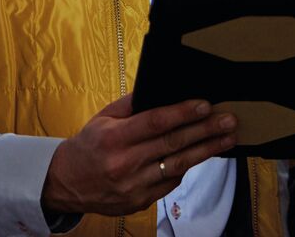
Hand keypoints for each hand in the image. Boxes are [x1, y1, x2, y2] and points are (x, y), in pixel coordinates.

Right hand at [40, 94, 236, 217]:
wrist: (66, 183)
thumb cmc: (88, 146)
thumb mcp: (103, 118)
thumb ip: (132, 106)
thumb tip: (162, 92)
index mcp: (114, 138)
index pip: (156, 123)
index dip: (183, 113)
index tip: (205, 105)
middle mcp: (124, 163)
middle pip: (173, 145)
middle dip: (205, 131)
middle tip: (228, 121)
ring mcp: (133, 186)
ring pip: (178, 166)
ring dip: (206, 151)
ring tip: (226, 139)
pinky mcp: (140, 202)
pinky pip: (170, 182)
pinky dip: (186, 167)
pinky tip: (201, 155)